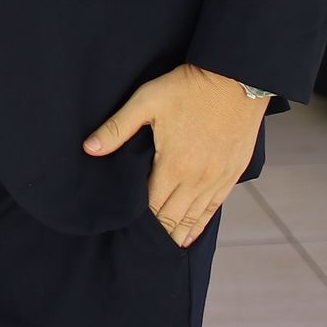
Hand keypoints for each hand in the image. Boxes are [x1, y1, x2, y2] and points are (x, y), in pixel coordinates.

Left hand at [83, 63, 264, 246]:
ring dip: (178, 234)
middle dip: (157, 234)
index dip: (138, 223)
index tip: (126, 233)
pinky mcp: (233, 172)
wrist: (238, 76)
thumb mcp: (147, 101)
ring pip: (194, 217)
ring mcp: (217, 178)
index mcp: (173, 165)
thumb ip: (117, 128)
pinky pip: (215, 207)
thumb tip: (89, 148)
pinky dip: (201, 224)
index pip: (152, 207)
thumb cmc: (189, 87)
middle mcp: (196, 179)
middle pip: (172, 218)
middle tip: (140, 250)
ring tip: (163, 250)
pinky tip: (191, 234)